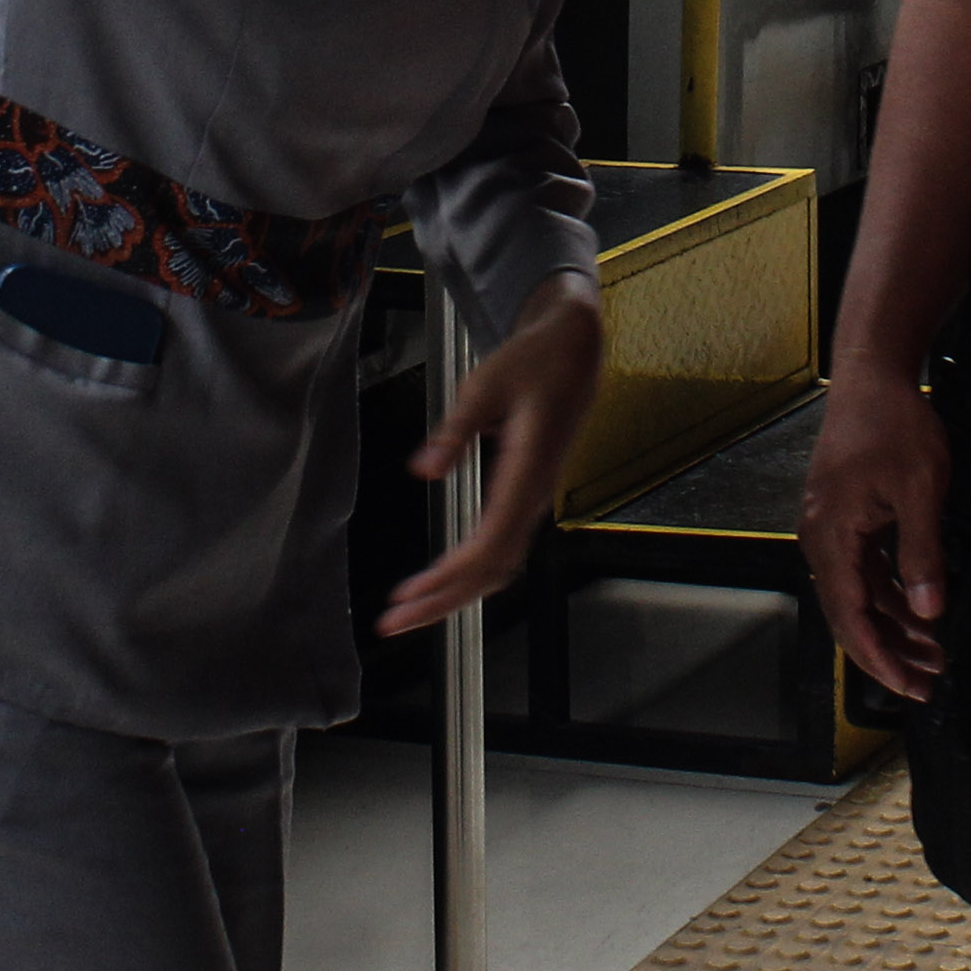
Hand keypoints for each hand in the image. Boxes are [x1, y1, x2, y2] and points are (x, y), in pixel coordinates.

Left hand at [379, 278, 603, 635]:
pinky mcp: (528, 493)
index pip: (491, 540)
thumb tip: (425, 469)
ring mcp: (534, 496)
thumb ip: (455, 430)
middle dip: (444, 600)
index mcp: (529, 469)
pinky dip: (469, 570)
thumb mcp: (485, 384)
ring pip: (499, 563)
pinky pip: (501, 545)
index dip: (453, 575)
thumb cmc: (535, 360)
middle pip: (493, 568)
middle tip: (395, 622)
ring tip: (410, 609)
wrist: (576, 348)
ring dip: (455, 591)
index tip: (414, 594)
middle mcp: (536, 493)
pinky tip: (440, 580)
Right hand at [799, 373, 952, 701]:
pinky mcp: (845, 519)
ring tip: (933, 655)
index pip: (850, 617)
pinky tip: (921, 611)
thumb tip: (929, 614)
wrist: (871, 376)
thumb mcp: (920, 489)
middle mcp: (821, 540)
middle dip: (887, 653)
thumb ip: (922, 553)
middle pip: (849, 614)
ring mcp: (830, 530)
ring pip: (857, 595)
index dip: (879, 659)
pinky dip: (890, 595)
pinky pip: (863, 571)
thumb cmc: (896, 427)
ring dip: (893, 626)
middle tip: (927, 684)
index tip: (910, 689)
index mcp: (832, 538)